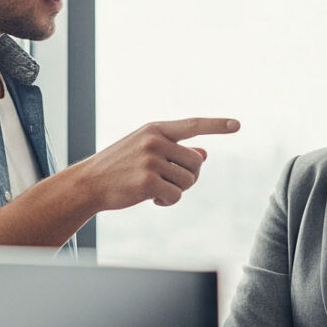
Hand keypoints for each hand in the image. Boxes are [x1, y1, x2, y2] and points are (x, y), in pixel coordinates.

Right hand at [75, 117, 240, 209]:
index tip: (237, 125)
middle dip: (187, 177)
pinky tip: (149, 198)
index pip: (193, 125)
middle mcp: (155, 141)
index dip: (216, 125)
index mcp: (155, 129)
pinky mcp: (148, 181)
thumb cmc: (119, 168)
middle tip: (165, 181)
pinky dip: (166, 201)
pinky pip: (175, 196)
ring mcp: (151, 160)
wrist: (88, 184)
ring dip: (175, 190)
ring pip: (187, 181)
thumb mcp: (145, 151)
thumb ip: (174, 151)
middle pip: (195, 163)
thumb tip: (204, 155)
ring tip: (153, 188)